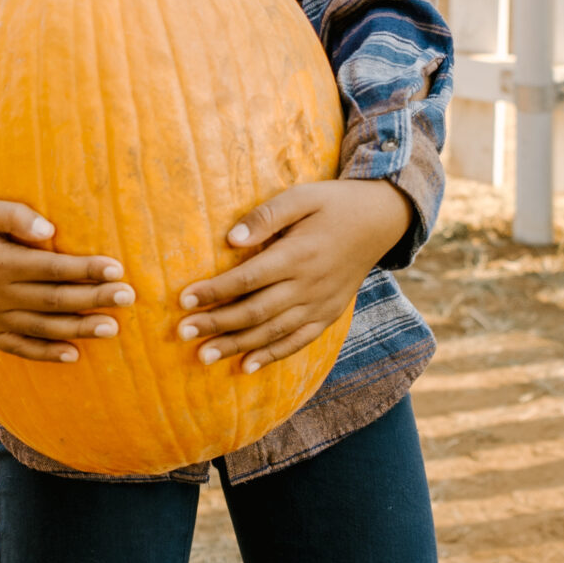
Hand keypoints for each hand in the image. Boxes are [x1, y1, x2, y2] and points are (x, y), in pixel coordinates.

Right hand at [0, 198, 132, 364]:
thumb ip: (14, 216)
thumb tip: (50, 230)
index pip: (51, 268)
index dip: (85, 269)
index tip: (117, 268)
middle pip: (53, 300)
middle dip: (93, 299)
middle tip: (129, 297)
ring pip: (41, 328)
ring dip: (78, 329)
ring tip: (113, 328)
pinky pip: (18, 348)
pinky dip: (45, 354)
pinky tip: (73, 356)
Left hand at [176, 179, 411, 372]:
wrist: (381, 220)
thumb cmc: (333, 203)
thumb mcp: (302, 196)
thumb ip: (266, 216)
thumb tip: (231, 239)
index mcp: (298, 254)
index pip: (247, 278)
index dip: (214, 291)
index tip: (184, 299)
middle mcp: (309, 285)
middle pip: (255, 311)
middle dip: (216, 324)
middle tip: (182, 333)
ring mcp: (320, 304)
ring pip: (272, 332)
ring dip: (236, 346)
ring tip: (203, 356)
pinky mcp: (329, 314)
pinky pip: (298, 341)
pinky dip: (272, 356)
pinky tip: (246, 366)